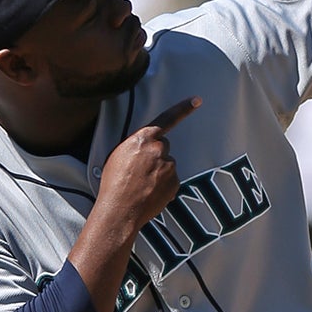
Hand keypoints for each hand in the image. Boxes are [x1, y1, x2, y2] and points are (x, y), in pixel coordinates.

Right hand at [97, 96, 201, 227]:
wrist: (120, 211)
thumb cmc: (113, 183)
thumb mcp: (118, 154)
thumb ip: (136, 145)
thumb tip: (146, 147)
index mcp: (142, 139)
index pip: (167, 119)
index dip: (183, 109)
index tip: (197, 100)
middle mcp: (159, 149)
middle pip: (164, 145)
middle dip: (156, 155)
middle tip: (140, 170)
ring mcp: (170, 166)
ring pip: (168, 164)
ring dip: (159, 172)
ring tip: (142, 184)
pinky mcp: (175, 182)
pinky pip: (172, 179)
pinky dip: (164, 185)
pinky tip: (150, 193)